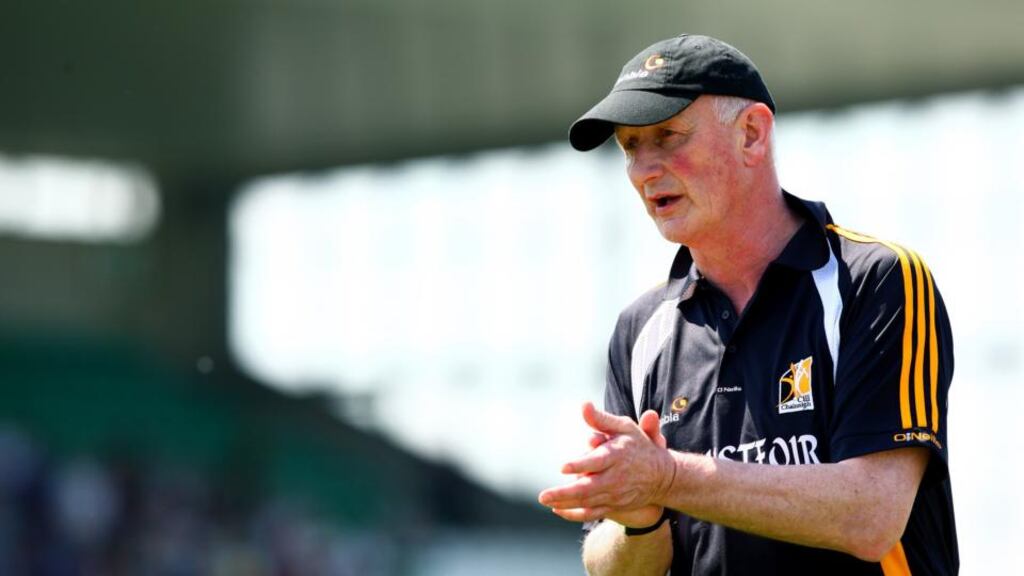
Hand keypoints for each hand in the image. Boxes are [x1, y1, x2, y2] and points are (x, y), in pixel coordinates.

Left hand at [538, 402, 675, 523]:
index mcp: (617, 455)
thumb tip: (584, 405)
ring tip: (546, 500)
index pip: (597, 462)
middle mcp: (616, 477)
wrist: (662, 476)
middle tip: (543, 495)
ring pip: (588, 502)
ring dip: (565, 503)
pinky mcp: (614, 505)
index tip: (562, 467)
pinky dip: (576, 514)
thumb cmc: (638, 446)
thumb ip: (601, 419)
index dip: (580, 465)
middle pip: (589, 488)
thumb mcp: (624, 427)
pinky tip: (558, 510)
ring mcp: (615, 494)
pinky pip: (593, 513)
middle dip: (565, 493)